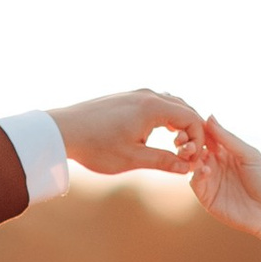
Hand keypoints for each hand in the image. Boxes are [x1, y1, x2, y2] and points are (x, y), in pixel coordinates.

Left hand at [49, 88, 208, 177]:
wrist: (61, 131)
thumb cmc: (96, 146)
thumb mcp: (133, 159)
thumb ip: (164, 161)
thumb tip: (188, 168)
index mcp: (153, 107)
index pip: (192, 118)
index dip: (199, 140)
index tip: (192, 159)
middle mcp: (147, 95)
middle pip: (185, 108)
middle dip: (192, 131)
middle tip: (188, 154)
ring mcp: (135, 94)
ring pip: (171, 104)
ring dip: (179, 124)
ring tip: (175, 146)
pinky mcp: (125, 98)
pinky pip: (156, 103)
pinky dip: (166, 118)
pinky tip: (159, 135)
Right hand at [183, 115, 260, 251]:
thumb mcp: (249, 155)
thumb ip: (227, 138)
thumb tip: (209, 116)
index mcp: (226, 151)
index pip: (206, 136)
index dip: (196, 129)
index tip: (189, 122)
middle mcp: (215, 164)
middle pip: (194, 149)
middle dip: (187, 142)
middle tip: (184, 138)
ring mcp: (210, 180)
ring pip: (190, 164)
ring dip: (188, 156)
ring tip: (191, 152)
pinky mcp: (206, 197)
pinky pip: (195, 182)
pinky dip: (196, 174)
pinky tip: (205, 170)